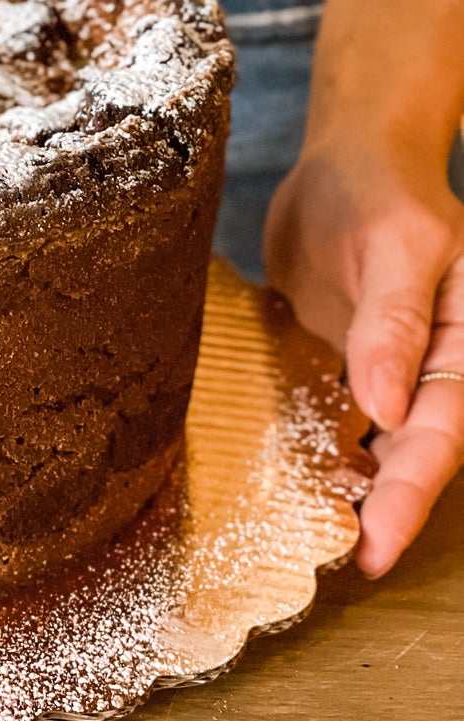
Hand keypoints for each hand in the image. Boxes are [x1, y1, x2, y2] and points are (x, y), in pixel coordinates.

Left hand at [265, 142, 463, 576]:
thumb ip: (393, 322)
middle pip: (410, 452)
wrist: (350, 157)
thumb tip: (385, 408)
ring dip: (348, 489)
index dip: (411, 494)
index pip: (441, 431)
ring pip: (373, 445)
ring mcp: (388, 370)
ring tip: (307, 540)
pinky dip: (313, 448)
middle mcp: (433, 368)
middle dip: (382, 510)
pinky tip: (280, 482)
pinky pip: (331, 416)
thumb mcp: (398, 246)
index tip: (377, 546)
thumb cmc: (384, 190)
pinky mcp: (344, 363)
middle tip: (345, 562)